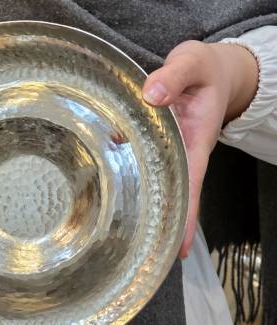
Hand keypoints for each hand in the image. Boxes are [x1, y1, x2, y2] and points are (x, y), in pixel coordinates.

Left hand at [142, 40, 258, 256]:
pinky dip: (131, 187)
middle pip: (173, 199)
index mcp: (196, 142)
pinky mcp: (155, 149)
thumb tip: (151, 93)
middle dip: (162, 229)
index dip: (185, 217)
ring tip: (126, 246)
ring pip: (157, 190)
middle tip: (145, 262)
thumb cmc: (203, 70)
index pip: (190, 185)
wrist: (212, 71)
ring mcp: (169, 156)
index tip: (180, 248)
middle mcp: (183, 156)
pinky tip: (112, 203)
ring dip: (145, 214)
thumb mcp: (193, 62)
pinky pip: (144, 173)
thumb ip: (174, 75)